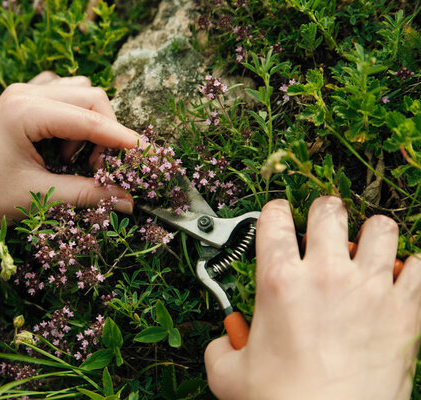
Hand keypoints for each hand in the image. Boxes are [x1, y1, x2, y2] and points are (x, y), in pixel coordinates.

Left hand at [0, 72, 138, 233]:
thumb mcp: (38, 198)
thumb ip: (88, 195)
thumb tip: (129, 200)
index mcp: (27, 112)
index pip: (92, 119)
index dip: (124, 139)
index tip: (149, 156)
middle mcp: (25, 93)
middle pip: (91, 98)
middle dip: (107, 133)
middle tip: (100, 170)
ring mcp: (20, 93)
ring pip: (79, 93)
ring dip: (90, 124)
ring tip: (76, 159)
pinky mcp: (18, 102)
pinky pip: (60, 95)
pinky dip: (73, 117)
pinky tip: (63, 143)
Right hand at [205, 196, 420, 399]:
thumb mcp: (229, 375)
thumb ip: (220, 348)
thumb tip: (226, 341)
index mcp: (280, 281)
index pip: (274, 217)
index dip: (273, 213)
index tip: (278, 220)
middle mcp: (326, 274)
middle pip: (329, 210)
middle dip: (323, 212)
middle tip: (322, 228)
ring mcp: (370, 288)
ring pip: (381, 228)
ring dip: (371, 233)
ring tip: (364, 249)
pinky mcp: (405, 311)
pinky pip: (420, 267)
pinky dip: (411, 268)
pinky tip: (397, 278)